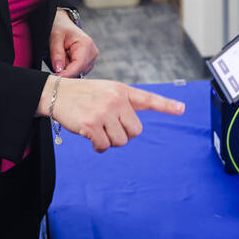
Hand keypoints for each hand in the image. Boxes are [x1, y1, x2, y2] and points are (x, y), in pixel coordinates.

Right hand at [38, 77, 185, 152]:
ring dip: (110, 141)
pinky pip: (104, 146)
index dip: (166, 105)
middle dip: (123, 134)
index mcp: (122, 90)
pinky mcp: (91, 125)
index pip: (148, 99)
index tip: (182, 109)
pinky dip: (98, 147)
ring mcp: (104, 112)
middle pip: (135, 131)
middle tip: (109, 127)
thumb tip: (134, 128)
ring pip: (120, 141)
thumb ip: (122, 104)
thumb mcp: (106, 91)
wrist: (56, 94)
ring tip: (98, 130)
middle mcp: (116, 100)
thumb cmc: (83, 95)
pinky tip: (90, 137)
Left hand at [49, 8, 97, 77]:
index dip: (67, 74)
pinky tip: (65, 58)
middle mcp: (92, 52)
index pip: (78, 65)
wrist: (64, 24)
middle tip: (55, 62)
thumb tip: (59, 69)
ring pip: (78, 72)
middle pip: (78, 70)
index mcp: (86, 44)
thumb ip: (57, 53)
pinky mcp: (88, 62)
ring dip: (67, 68)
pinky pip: (77, 71)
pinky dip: (69, 68)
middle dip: (66, 70)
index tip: (56, 78)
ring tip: (62, 55)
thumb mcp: (55, 37)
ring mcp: (91, 58)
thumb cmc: (60, 27)